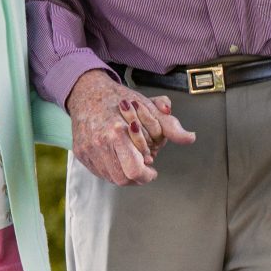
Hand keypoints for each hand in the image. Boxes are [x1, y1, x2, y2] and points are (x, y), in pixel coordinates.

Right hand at [66, 69, 195, 185]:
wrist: (88, 92)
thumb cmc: (121, 99)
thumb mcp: (149, 108)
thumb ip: (170, 126)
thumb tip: (190, 138)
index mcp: (116, 132)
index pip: (135, 169)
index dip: (147, 174)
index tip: (152, 170)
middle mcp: (99, 143)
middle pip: (124, 178)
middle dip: (138, 176)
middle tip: (145, 168)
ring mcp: (87, 150)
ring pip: (111, 178)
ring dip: (125, 174)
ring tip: (132, 161)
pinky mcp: (80, 153)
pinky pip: (100, 172)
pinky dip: (112, 169)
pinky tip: (119, 158)